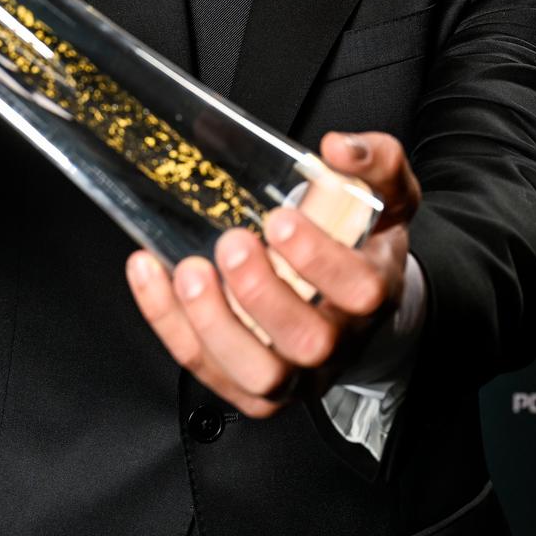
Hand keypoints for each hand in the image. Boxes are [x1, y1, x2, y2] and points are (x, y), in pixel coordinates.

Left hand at [125, 131, 420, 417]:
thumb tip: (340, 149)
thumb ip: (375, 162)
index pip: (360, 290)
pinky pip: (207, 368)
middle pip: (308, 341)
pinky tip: (150, 274)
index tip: (280, 220)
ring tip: (189, 272)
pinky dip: (169, 323)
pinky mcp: (250, 386)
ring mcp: (295, 373)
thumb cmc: (362, 246)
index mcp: (372, 292)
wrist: (356, 309)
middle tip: (232, 244)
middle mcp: (337, 341)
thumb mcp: (384, 195)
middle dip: (262, 293)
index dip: (319, 259)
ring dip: (214, 323)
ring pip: (258, 374)